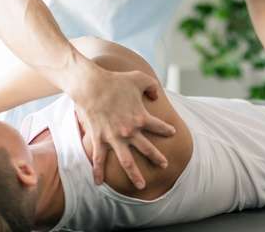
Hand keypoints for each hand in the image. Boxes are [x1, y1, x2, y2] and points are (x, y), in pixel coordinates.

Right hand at [72, 67, 176, 189]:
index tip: (172, 133)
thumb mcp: (139, 78)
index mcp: (141, 117)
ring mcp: (114, 137)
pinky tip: (98, 183)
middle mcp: (130, 131)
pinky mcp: (99, 139)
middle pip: (147, 149)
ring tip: (141, 185)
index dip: (166, 130)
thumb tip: (155, 95)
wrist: (92, 85)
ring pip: (127, 162)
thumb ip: (152, 86)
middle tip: (164, 164)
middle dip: (157, 158)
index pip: (158, 126)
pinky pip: (99, 159)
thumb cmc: (115, 80)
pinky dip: (98, 172)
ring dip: (135, 175)